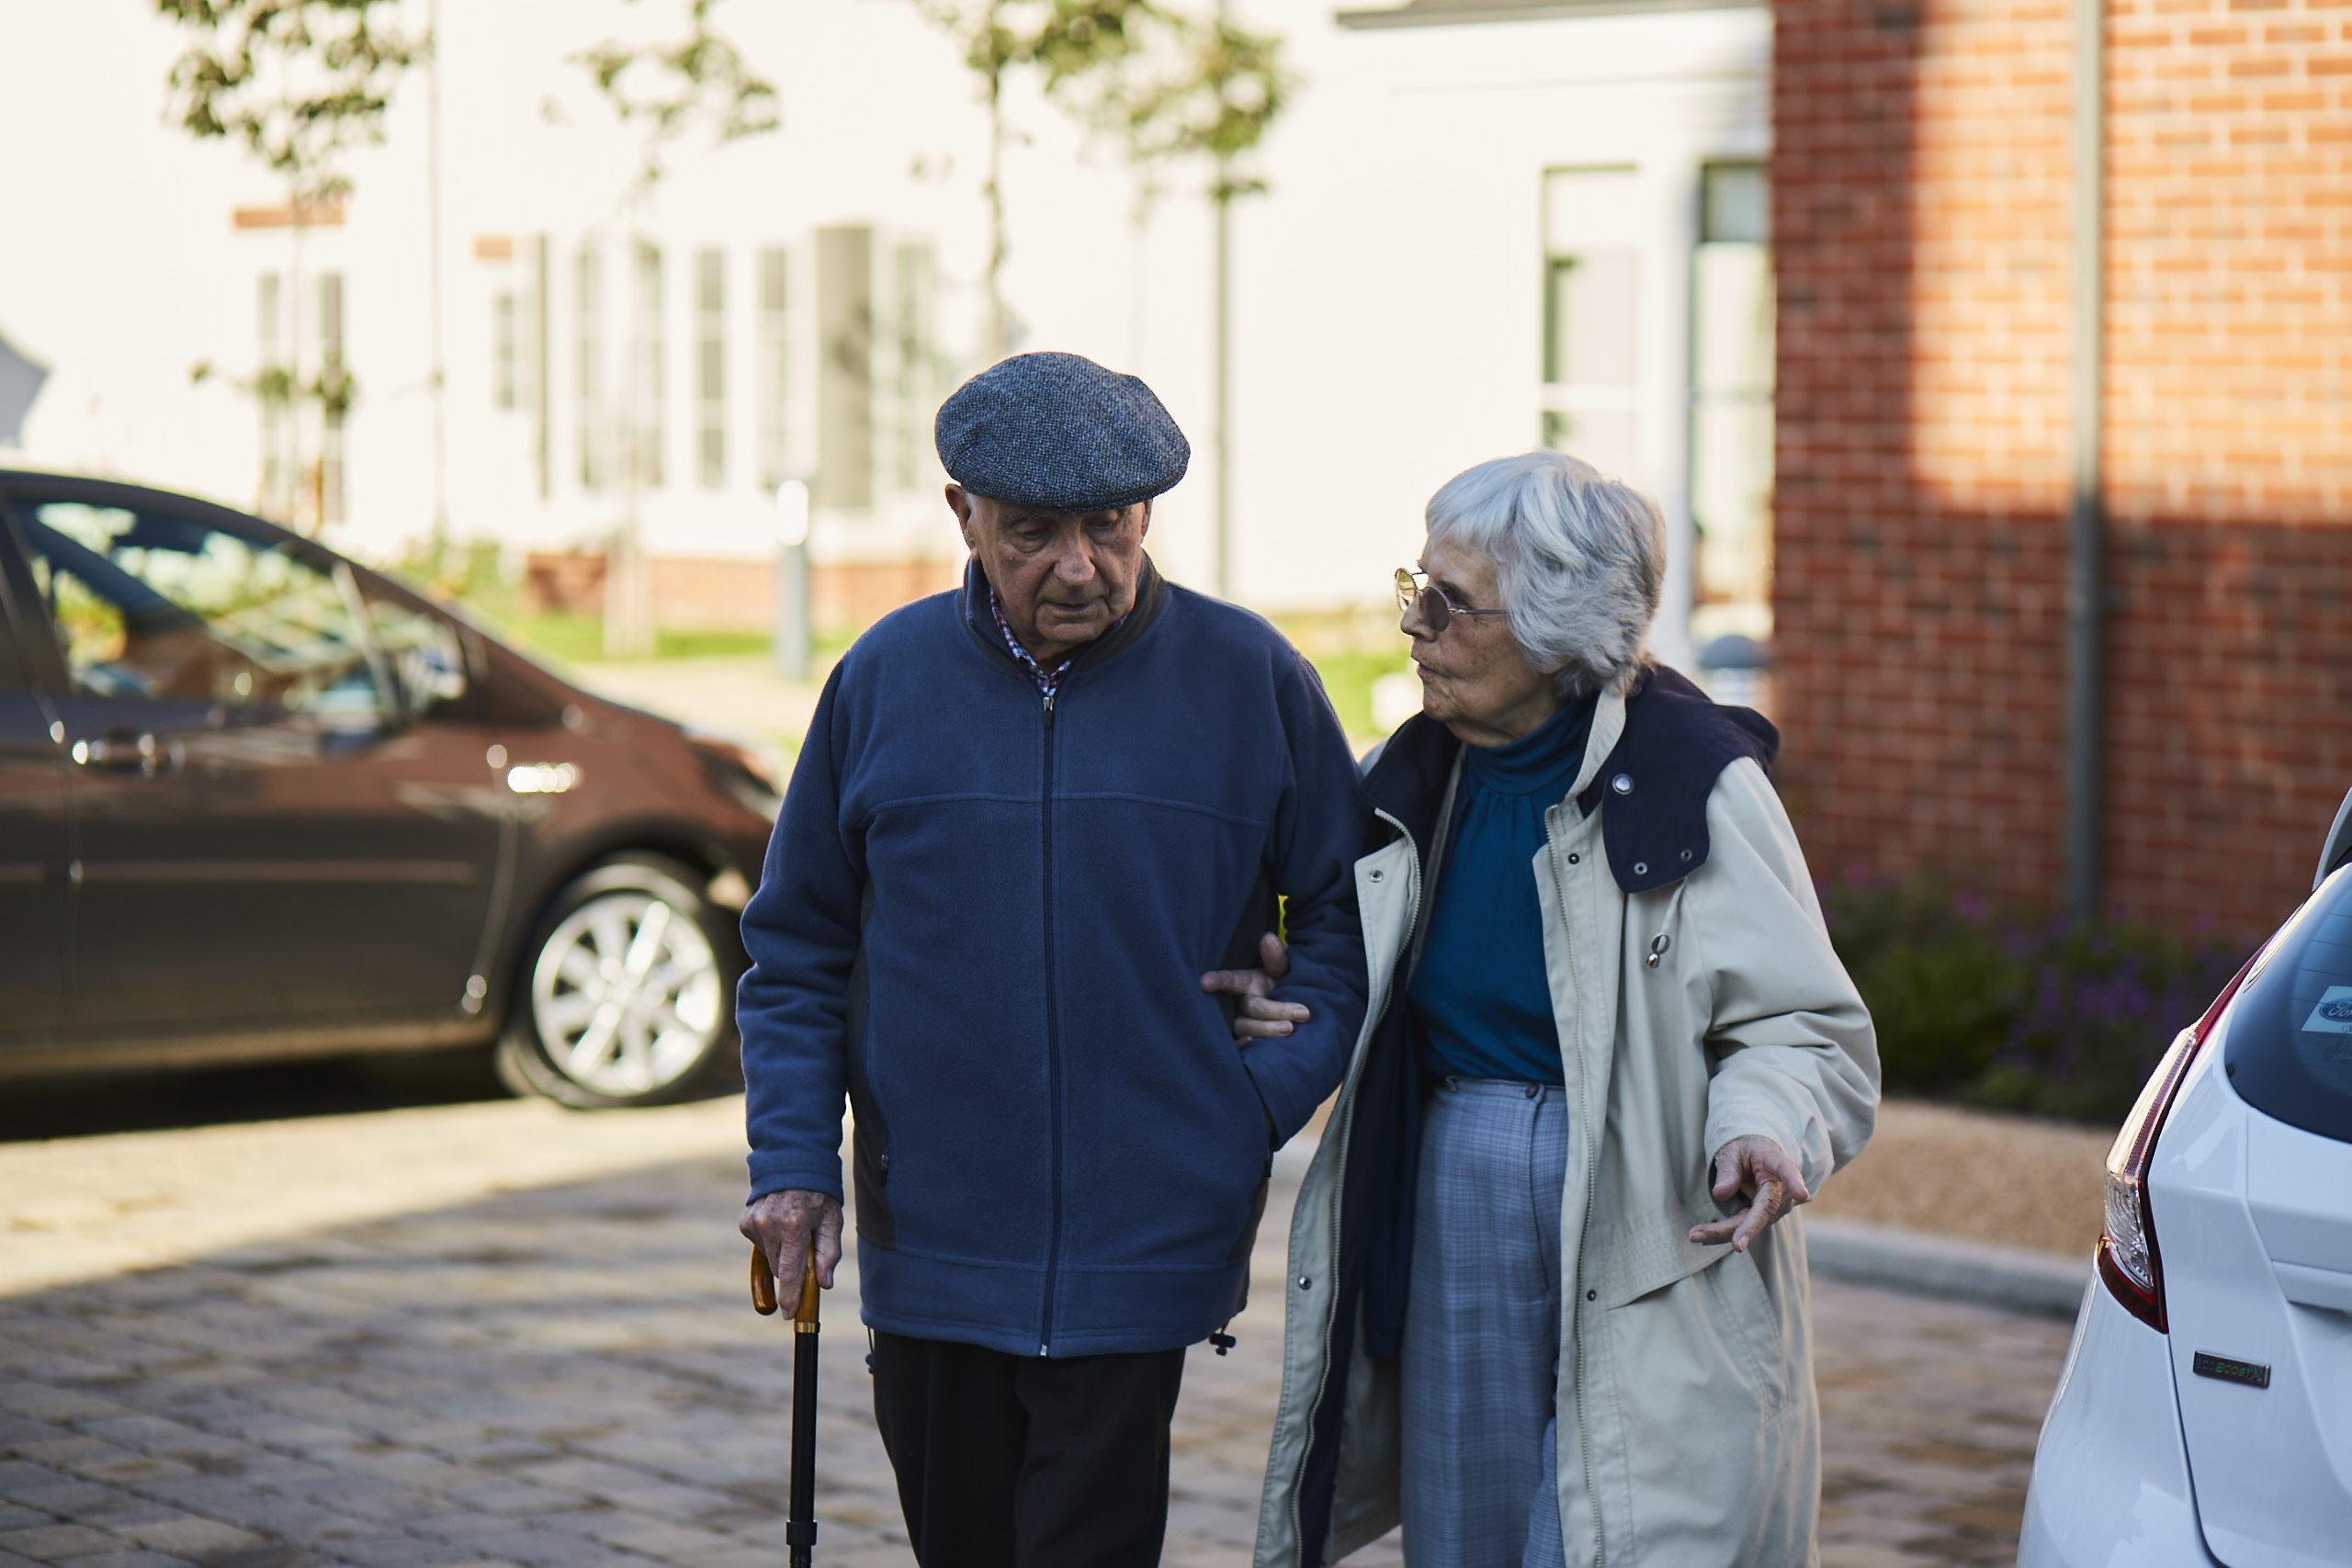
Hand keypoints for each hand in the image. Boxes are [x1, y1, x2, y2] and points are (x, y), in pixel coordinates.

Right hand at [739, 1188, 843, 1305]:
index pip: (789, 1271)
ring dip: (781, 1254)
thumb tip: (823, 1284)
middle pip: (778, 1268)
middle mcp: (769, 1224)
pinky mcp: (745, 1221)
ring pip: (769, 1257)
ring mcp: (754, 1222)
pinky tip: (780, 1224)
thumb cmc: (818, 1195)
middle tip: (805, 1250)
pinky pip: (760, 1245)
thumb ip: (828, 1253)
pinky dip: (771, 1242)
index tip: (789, 1314)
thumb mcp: (831, 1221)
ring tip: (793, 1230)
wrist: (793, 1164)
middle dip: (792, 1269)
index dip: (790, 1296)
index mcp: (793, 1225)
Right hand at [1199, 932, 1310, 1043]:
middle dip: (1275, 1010)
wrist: (1297, 1014)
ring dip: (1268, 1029)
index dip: (1217, 980)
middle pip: (1249, 1008)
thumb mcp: (1284, 971)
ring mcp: (1241, 1024)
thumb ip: (1277, 958)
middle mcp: (1239, 1004)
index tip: (1204, 982)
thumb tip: (1269, 938)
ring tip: (1291, 1029)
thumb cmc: (1285, 987)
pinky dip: (1247, 1048)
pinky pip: (1240, 1048)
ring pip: (1245, 1028)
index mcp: (1246, 983)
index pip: (1230, 979)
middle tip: (1303, 1013)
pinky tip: (1257, 1047)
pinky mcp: (1244, 1043)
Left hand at [1687, 1135, 1810, 1252]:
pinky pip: (1740, 1226)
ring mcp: (1773, 1207)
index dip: (1793, 1181)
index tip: (1801, 1193)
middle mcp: (1780, 1189)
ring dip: (1722, 1232)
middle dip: (1747, 1228)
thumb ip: (1728, 1170)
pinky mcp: (1761, 1217)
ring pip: (1749, 1223)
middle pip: (1764, 1210)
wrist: (1757, 1157)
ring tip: (1695, 1235)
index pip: (1786, 1170)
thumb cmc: (1746, 1150)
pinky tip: (1699, 1236)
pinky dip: (1720, 1232)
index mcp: (1776, 1162)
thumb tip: (1720, 1194)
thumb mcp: (1732, 1151)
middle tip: (1735, 1244)